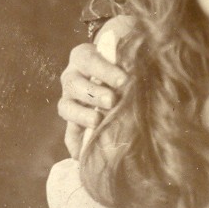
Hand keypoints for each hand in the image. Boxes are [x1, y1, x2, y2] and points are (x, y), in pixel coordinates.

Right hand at [58, 41, 127, 158]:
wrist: (111, 66)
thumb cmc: (119, 58)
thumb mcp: (120, 53)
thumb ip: (128, 59)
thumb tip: (143, 69)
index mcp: (82, 56)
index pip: (90, 60)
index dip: (105, 71)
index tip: (124, 80)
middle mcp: (71, 76)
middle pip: (74, 84)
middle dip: (94, 94)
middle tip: (112, 101)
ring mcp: (68, 98)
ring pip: (66, 107)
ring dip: (82, 115)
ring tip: (98, 121)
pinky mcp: (71, 120)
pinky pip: (68, 133)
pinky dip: (75, 144)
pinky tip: (84, 153)